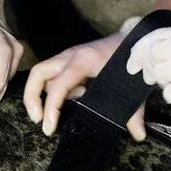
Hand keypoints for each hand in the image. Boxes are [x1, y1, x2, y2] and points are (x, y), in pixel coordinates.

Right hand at [24, 31, 148, 139]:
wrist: (136, 36)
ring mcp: (69, 56)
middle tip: (38, 119)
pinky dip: (56, 90)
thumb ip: (133, 113)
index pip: (58, 86)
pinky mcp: (70, 59)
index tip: (50, 126)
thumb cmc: (131, 57)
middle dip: (32, 98)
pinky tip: (74, 99)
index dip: (51, 108)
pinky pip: (54, 75)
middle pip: (38, 74)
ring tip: (54, 114)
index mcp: (84, 60)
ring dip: (42, 95)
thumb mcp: (133, 86)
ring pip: (43, 74)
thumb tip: (138, 135)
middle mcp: (71, 56)